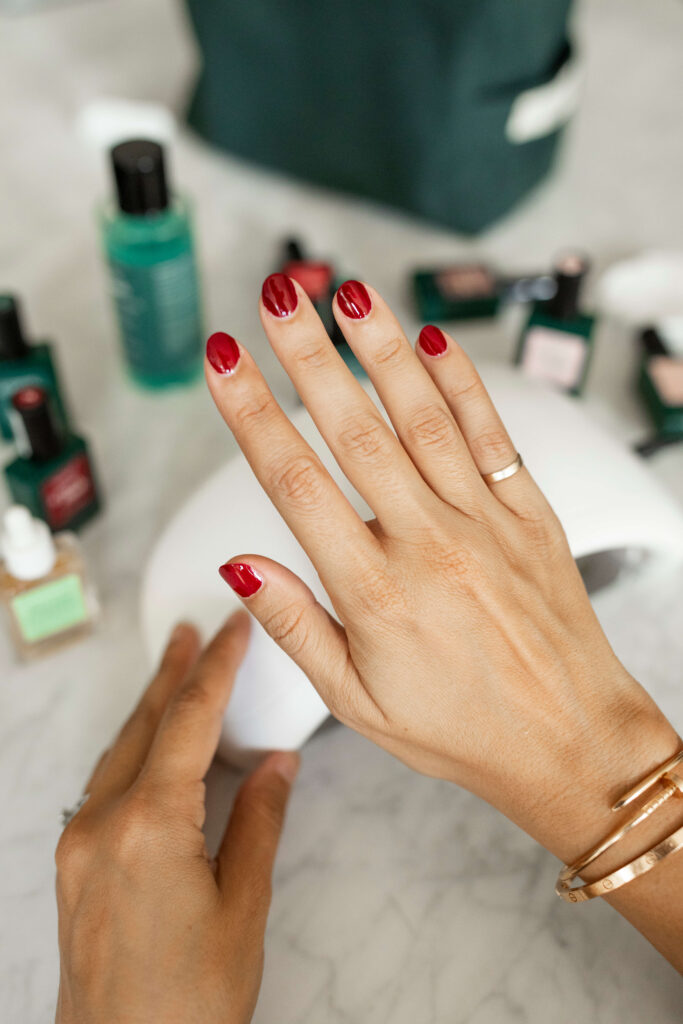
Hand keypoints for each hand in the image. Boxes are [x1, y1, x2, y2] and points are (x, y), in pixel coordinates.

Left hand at [55, 613, 298, 1023]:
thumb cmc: (188, 1006)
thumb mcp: (244, 907)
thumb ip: (260, 821)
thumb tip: (277, 765)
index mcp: (150, 825)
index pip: (190, 721)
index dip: (218, 667)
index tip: (235, 628)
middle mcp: (101, 824)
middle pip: (144, 724)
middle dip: (173, 673)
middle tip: (194, 630)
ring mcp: (78, 846)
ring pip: (119, 751)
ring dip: (150, 708)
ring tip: (175, 671)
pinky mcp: (72, 868)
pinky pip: (104, 785)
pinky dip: (133, 751)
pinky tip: (151, 746)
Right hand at [205, 278, 679, 862]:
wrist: (573, 743)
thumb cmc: (461, 730)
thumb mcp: (357, 702)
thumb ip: (296, 627)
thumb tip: (241, 565)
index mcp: (376, 594)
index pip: (296, 484)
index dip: (252, 414)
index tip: (223, 361)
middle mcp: (429, 546)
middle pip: (355, 432)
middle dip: (308, 356)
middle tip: (276, 296)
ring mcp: (485, 524)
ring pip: (425, 418)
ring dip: (382, 350)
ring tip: (348, 295)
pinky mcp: (530, 515)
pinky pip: (492, 436)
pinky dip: (462, 385)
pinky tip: (433, 343)